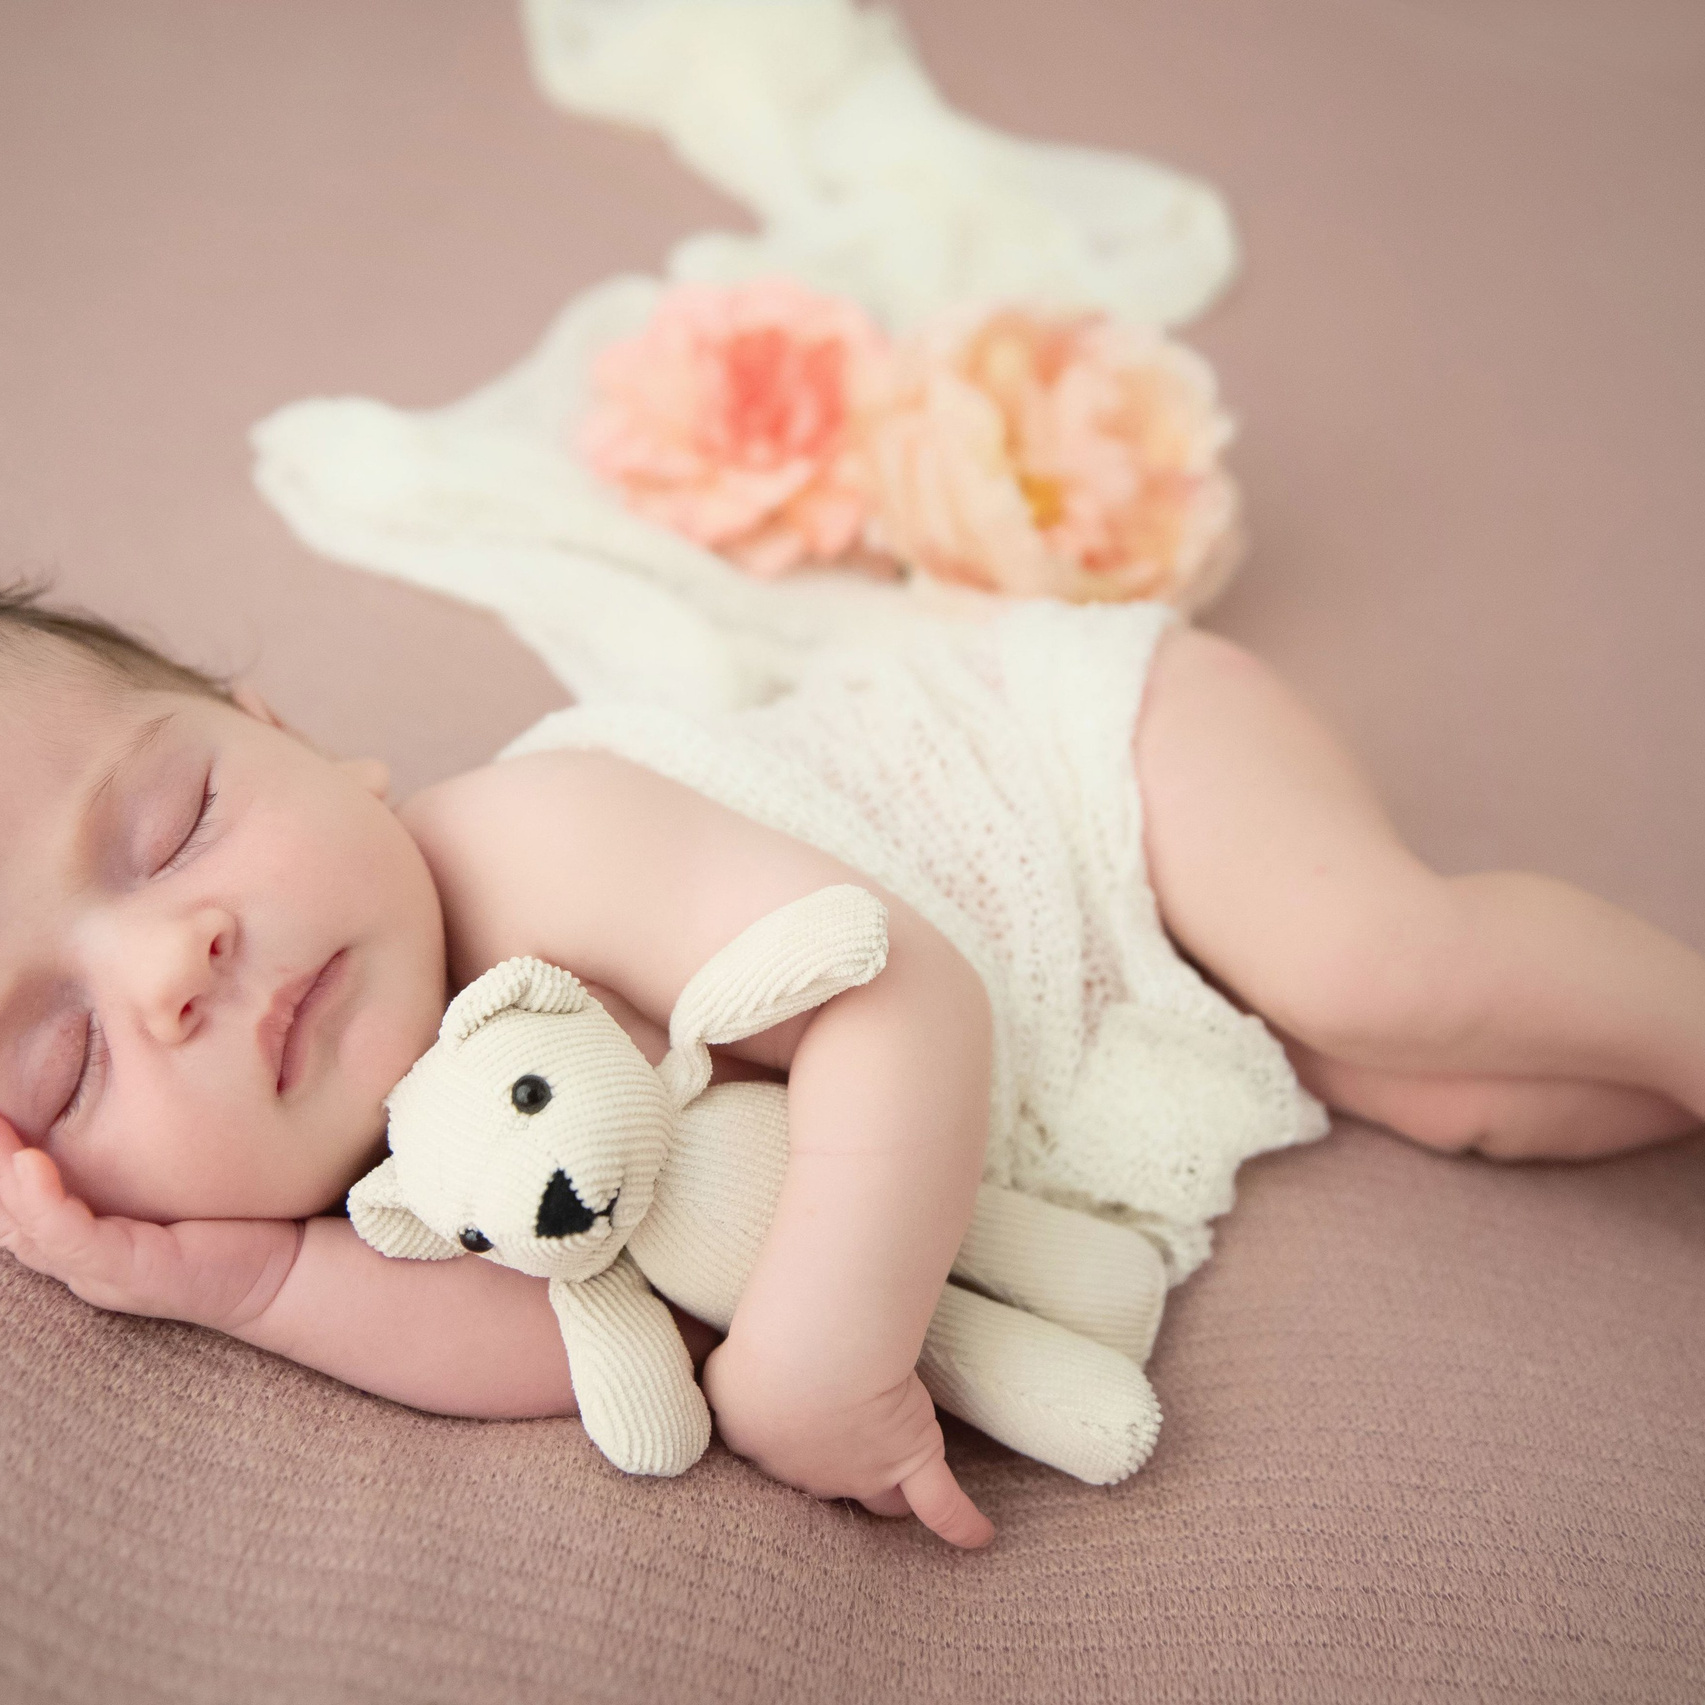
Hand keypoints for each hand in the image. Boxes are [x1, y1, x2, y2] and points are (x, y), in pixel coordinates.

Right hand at [0, 1118, 301, 1332]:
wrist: (283, 1271)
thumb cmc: (227, 1219)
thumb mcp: (167, 1178)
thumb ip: (131, 1150)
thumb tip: (111, 1085)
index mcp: (80, 1239)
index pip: (13, 1204)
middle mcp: (78, 1260)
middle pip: (6, 1216)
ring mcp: (100, 1271)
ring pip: (26, 1227)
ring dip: (0, 1175)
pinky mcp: (131, 1273)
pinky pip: (72, 1239)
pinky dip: (45, 1201)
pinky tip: (31, 1162)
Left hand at [702, 1334, 993, 1548]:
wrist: (812, 1356)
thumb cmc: (759, 1343)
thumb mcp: (711, 1354)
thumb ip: (700, 1361)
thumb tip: (648, 1334)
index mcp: (755, 1443)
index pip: (766, 1448)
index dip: (776, 1433)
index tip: (780, 1416)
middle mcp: (804, 1472)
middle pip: (819, 1478)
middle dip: (825, 1462)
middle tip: (832, 1430)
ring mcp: (860, 1470)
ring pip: (874, 1493)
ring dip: (879, 1492)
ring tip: (889, 1495)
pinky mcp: (909, 1456)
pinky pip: (940, 1503)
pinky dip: (960, 1523)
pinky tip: (979, 1539)